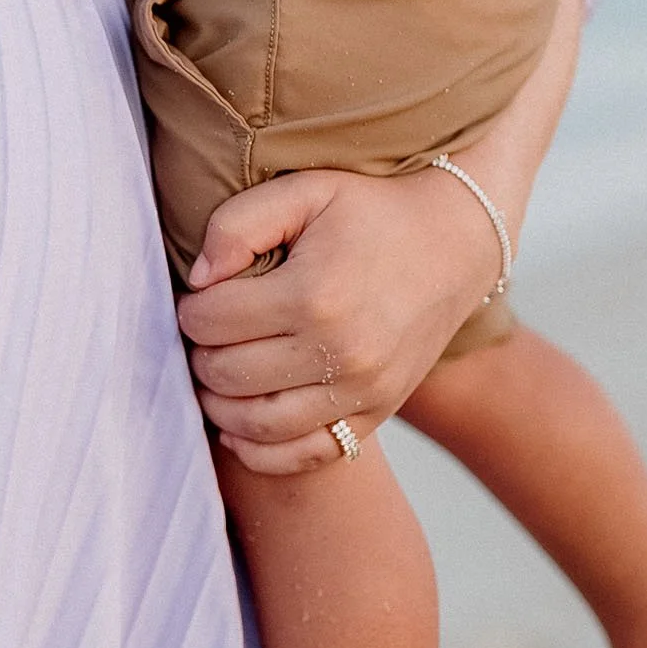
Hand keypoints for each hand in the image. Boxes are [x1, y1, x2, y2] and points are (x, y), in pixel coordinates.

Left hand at [177, 168, 504, 475]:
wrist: (457, 243)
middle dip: (199, 353)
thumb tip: (199, 279)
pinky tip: (239, 426)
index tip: (199, 297)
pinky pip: (305, 456)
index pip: (210, 322)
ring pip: (256, 424)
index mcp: (314, 294)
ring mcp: (363, 391)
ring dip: (219, 403)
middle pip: (226, 375)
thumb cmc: (371, 212)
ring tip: (217, 373)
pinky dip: (261, 451)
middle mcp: (342, 352)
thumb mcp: (306, 191)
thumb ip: (238, 224)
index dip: (190, 309)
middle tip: (206, 333)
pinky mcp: (376, 413)